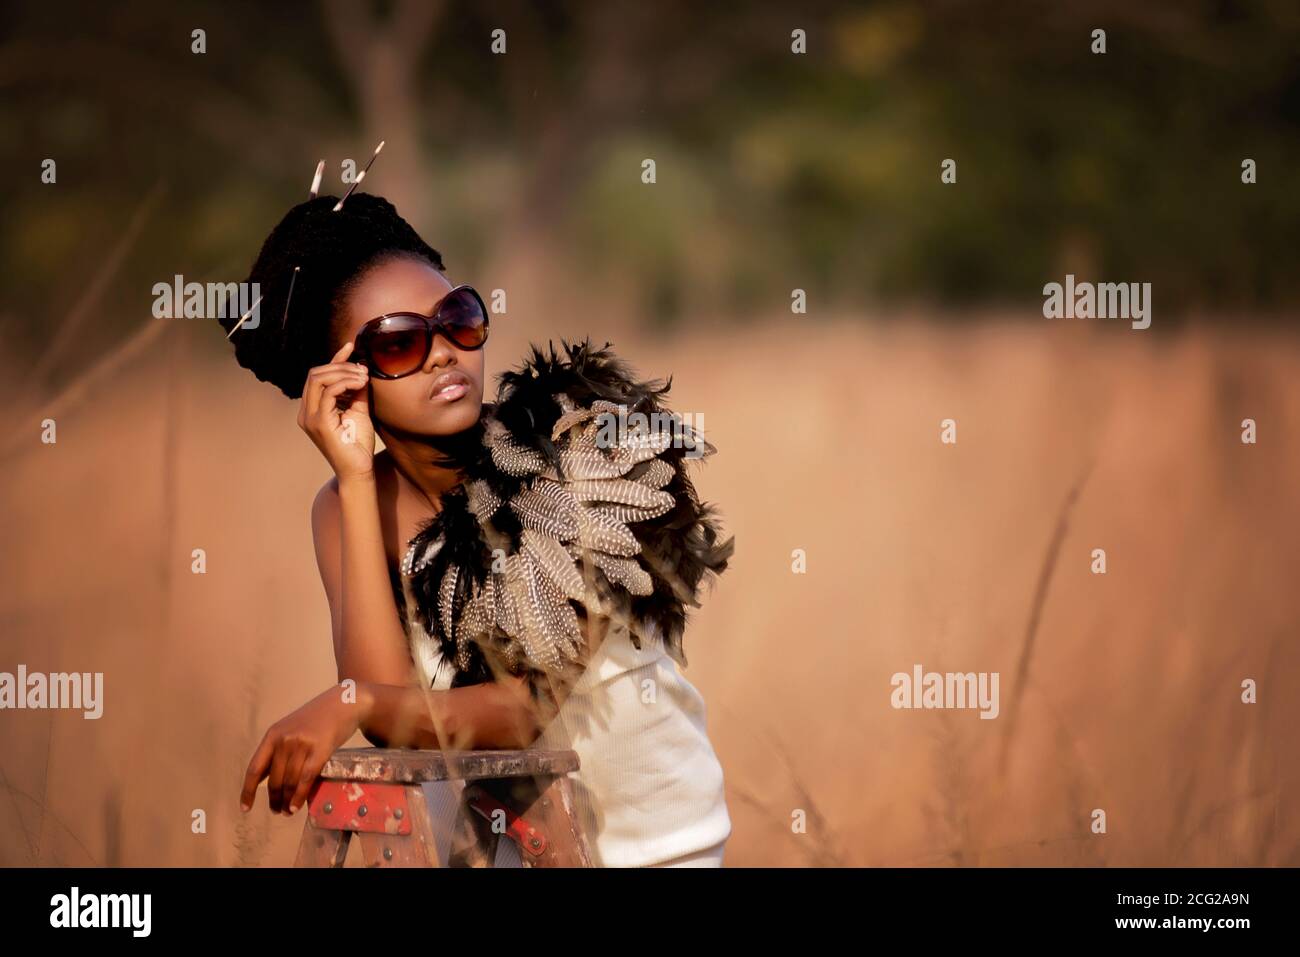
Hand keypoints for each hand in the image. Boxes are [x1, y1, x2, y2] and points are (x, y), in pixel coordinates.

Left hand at [239, 682, 371, 815]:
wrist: (343, 703)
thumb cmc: (316, 719)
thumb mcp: (291, 730)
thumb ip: (278, 751)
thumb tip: (266, 779)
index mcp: (272, 735)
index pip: (255, 768)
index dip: (248, 791)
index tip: (245, 808)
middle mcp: (284, 740)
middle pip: (274, 779)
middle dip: (274, 799)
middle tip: (277, 811)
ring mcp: (302, 745)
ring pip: (290, 782)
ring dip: (287, 801)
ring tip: (288, 811)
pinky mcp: (320, 751)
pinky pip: (305, 779)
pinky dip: (299, 797)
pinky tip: (296, 807)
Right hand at [298, 341, 373, 479]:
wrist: (359, 470)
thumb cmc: (358, 445)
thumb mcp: (359, 410)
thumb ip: (357, 391)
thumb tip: (361, 368)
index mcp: (313, 408)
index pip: (318, 376)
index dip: (335, 359)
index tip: (351, 346)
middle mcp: (306, 412)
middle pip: (315, 374)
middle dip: (340, 365)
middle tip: (363, 369)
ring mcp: (310, 418)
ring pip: (318, 379)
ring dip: (343, 372)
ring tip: (363, 377)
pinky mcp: (319, 423)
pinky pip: (328, 393)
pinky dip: (345, 384)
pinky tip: (360, 384)